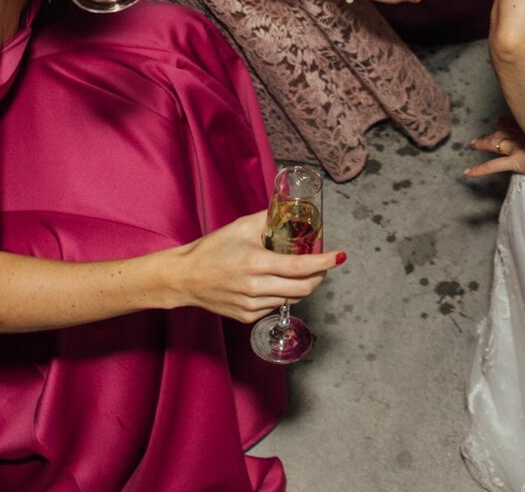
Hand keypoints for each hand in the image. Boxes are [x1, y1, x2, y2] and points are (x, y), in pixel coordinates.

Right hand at [165, 211, 344, 322]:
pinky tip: (272, 282)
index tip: (340, 256)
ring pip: (291, 298)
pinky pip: (275, 306)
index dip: (324, 263)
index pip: (301, 267)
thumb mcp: (241, 226)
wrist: (185, 278)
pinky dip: (281, 293)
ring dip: (301, 285)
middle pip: (304, 288)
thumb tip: (289, 208)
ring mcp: (252, 306)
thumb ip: (268, 218)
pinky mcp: (247, 317)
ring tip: (296, 270)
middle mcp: (256, 288)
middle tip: (322, 264)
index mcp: (256, 263)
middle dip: (319, 276)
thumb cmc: (211, 249)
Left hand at [464, 115, 524, 180]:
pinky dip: (479, 170)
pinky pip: (493, 166)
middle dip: (493, 132)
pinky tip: (468, 173)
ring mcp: (516, 148)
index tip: (499, 121)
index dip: (506, 122)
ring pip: (495, 145)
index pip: (515, 123)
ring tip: (473, 144)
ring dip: (483, 143)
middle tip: (484, 134)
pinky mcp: (514, 162)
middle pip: (502, 132)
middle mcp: (521, 135)